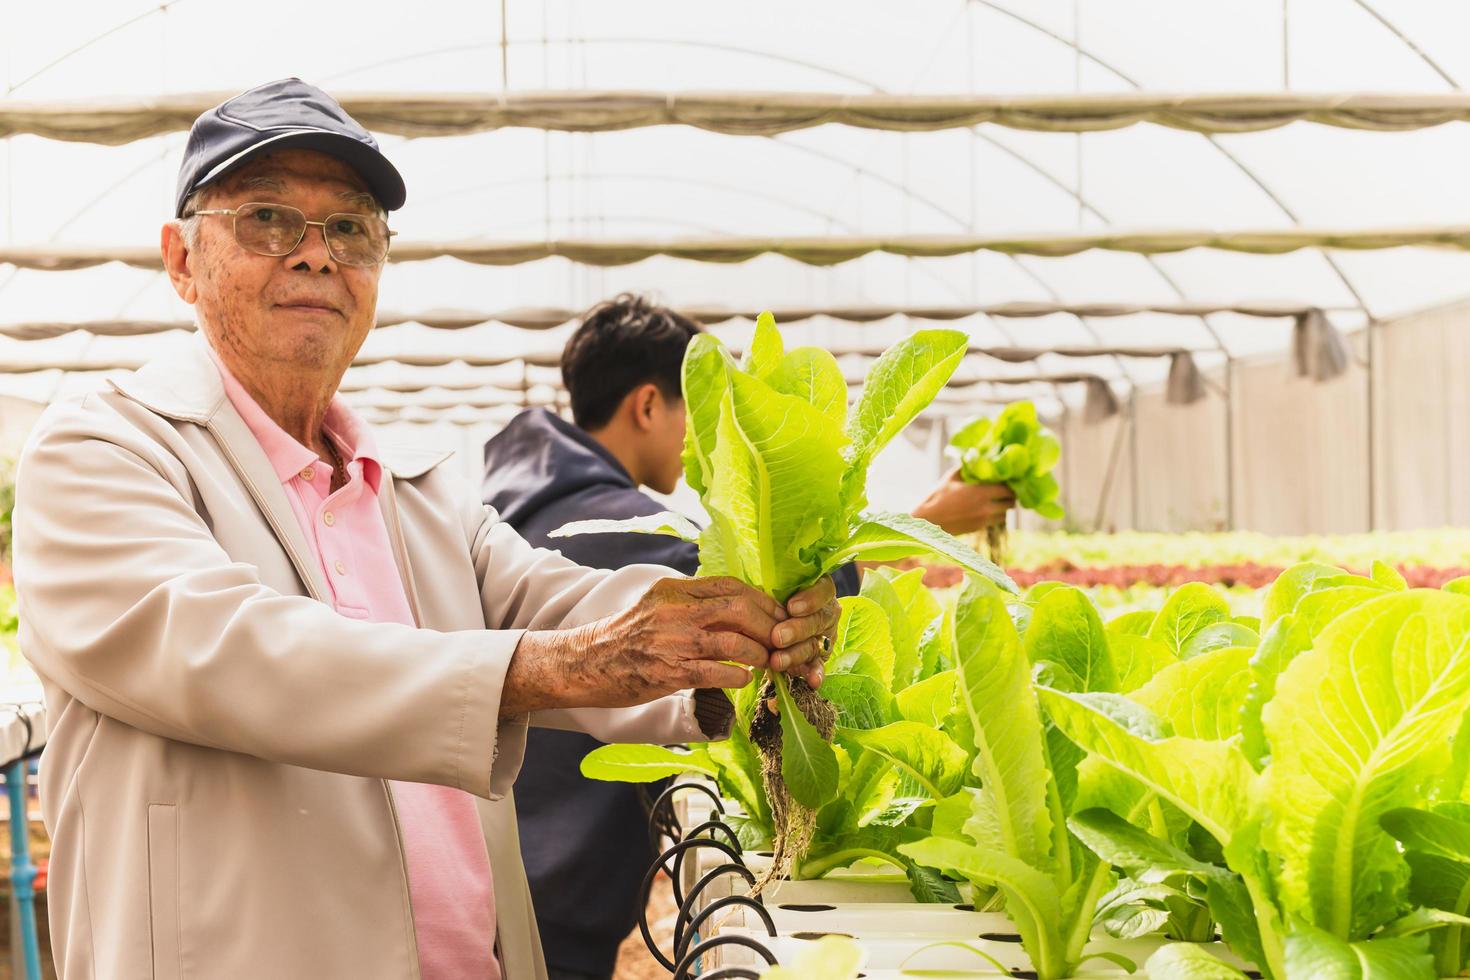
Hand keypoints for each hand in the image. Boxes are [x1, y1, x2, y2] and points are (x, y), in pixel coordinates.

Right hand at [503, 576, 788, 712]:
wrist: (582, 663)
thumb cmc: (623, 638)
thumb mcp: (656, 606)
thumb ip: (690, 603)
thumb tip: (732, 607)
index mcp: (673, 590)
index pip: (731, 586)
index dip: (762, 600)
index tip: (778, 614)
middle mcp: (674, 611)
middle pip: (739, 608)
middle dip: (770, 625)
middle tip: (783, 640)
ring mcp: (671, 642)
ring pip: (733, 641)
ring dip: (759, 653)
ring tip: (769, 662)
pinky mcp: (668, 672)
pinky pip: (715, 672)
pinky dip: (738, 675)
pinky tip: (745, 679)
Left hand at [770, 576, 839, 689]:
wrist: (769, 622)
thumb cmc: (769, 600)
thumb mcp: (771, 591)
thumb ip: (771, 591)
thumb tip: (756, 590)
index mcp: (818, 589)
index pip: (823, 591)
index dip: (810, 599)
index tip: (792, 607)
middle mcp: (826, 612)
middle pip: (818, 620)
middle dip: (797, 630)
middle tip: (777, 637)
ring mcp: (824, 636)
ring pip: (815, 644)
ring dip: (796, 654)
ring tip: (777, 661)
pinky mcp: (818, 657)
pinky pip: (818, 665)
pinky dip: (815, 674)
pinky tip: (813, 681)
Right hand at [911, 467, 1014, 535]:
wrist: (928, 520)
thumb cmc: (938, 496)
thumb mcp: (951, 477)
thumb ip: (966, 468)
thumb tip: (975, 457)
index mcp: (981, 492)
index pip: (1008, 490)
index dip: (1010, 485)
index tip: (1007, 481)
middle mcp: (986, 507)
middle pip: (1010, 504)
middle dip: (1010, 497)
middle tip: (1006, 491)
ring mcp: (983, 520)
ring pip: (1004, 515)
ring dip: (1003, 508)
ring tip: (997, 501)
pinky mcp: (978, 528)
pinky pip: (994, 522)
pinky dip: (995, 516)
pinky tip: (987, 510)